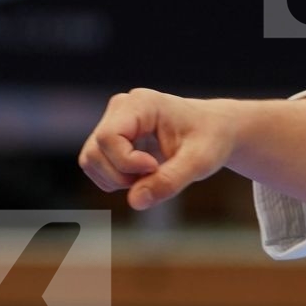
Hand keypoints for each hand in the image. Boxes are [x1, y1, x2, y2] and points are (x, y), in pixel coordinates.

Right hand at [79, 88, 235, 210]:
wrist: (215, 131)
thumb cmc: (211, 140)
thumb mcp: (199, 163)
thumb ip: (169, 182)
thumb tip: (135, 202)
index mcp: (141, 103)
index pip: (109, 137)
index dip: (127, 162)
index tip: (155, 167)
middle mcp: (121, 108)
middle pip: (95, 151)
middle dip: (122, 175)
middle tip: (157, 174)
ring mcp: (113, 122)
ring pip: (90, 160)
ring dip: (117, 179)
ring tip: (151, 175)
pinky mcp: (111, 138)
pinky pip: (95, 165)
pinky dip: (115, 179)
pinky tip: (143, 175)